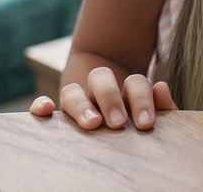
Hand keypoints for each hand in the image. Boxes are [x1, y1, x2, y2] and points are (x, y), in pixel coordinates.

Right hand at [29, 67, 176, 129]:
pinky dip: (41, 105)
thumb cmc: (136, 121)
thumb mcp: (151, 113)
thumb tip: (161, 89)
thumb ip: (161, 106)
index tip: (145, 123)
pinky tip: (45, 109)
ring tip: (92, 123)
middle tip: (118, 123)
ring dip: (81, 106)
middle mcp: (99, 91)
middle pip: (102, 78)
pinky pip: (43, 106)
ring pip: (73, 92)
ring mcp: (77, 100)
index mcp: (126, 90)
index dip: (142, 99)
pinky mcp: (58, 113)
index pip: (135, 83)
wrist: (106, 117)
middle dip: (111, 99)